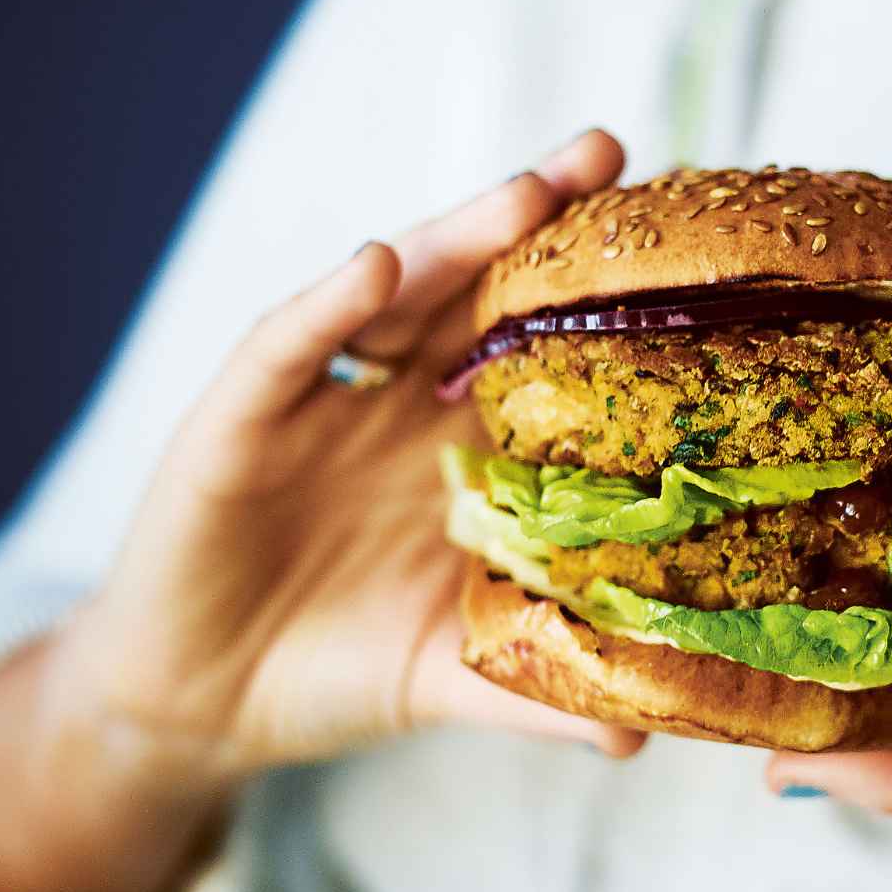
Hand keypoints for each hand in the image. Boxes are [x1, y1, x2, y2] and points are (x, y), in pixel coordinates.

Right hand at [0, 130, 643, 891]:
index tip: (685, 253)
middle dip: (539, 223)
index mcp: (466, 449)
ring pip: (395, 297)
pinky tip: (376, 267)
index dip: (601, 302)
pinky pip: (288, 347)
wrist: (206, 705)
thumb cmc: (338, 668)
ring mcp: (326, 401)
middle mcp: (403, 405)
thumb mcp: (453, 674)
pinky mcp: (241, 419)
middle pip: (477, 295)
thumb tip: (645, 735)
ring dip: (455, 238)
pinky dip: (328, 308)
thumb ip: (538, 692)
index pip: (541, 352)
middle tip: (611, 157)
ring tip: (527, 192)